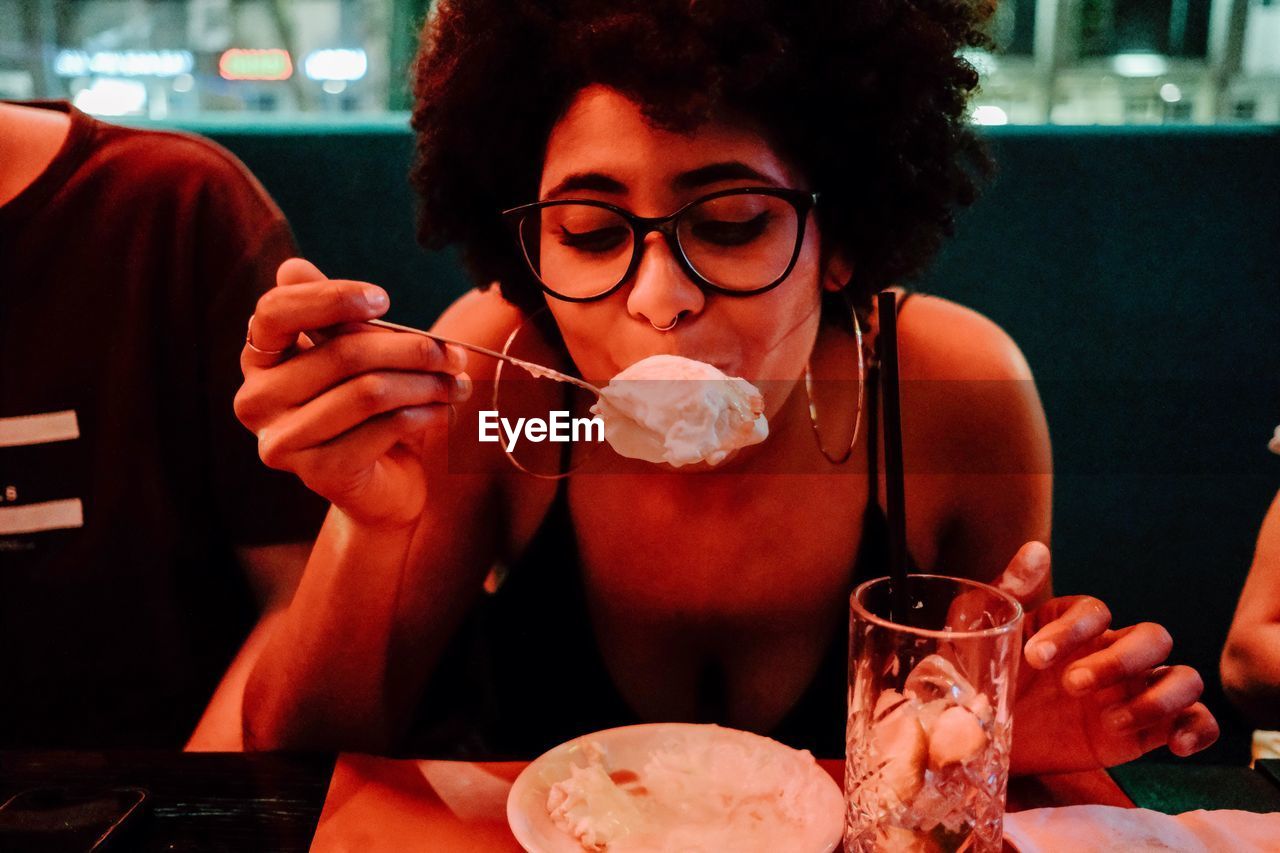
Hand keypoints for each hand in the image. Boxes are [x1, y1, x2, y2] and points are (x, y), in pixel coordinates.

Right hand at [234, 258, 470, 527]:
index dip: (331, 298)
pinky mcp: (318, 472)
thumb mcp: (356, 355)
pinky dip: (424, 413)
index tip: (384, 299)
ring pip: (369, 391)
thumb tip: (292, 267)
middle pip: (342, 353)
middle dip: (410, 348)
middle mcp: (256, 400)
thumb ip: (333, 317)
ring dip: (426, 382)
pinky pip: (385, 427)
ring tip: (457, 382)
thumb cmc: (368, 410)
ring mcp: (282, 441)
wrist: (381, 487)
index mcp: (258, 360)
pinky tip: (442, 409)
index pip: (275, 312)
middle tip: (454, 353)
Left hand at [993, 543, 1218, 773]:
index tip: (1034, 657)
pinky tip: (1175, 745)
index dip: (1072, 630)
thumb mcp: (981, 630)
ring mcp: (1135, 692)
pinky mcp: (1147, 732)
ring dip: (1158, 698)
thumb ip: (1008, 590)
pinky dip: (1199, 728)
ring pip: (1184, 678)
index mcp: (1076, 625)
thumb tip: (1037, 549)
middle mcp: (1113, 653)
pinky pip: (1198, 721)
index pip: (1096, 611)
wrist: (981, 739)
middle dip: (1118, 662)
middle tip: (1070, 686)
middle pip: (1153, 638)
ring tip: (1110, 720)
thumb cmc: (981, 676)